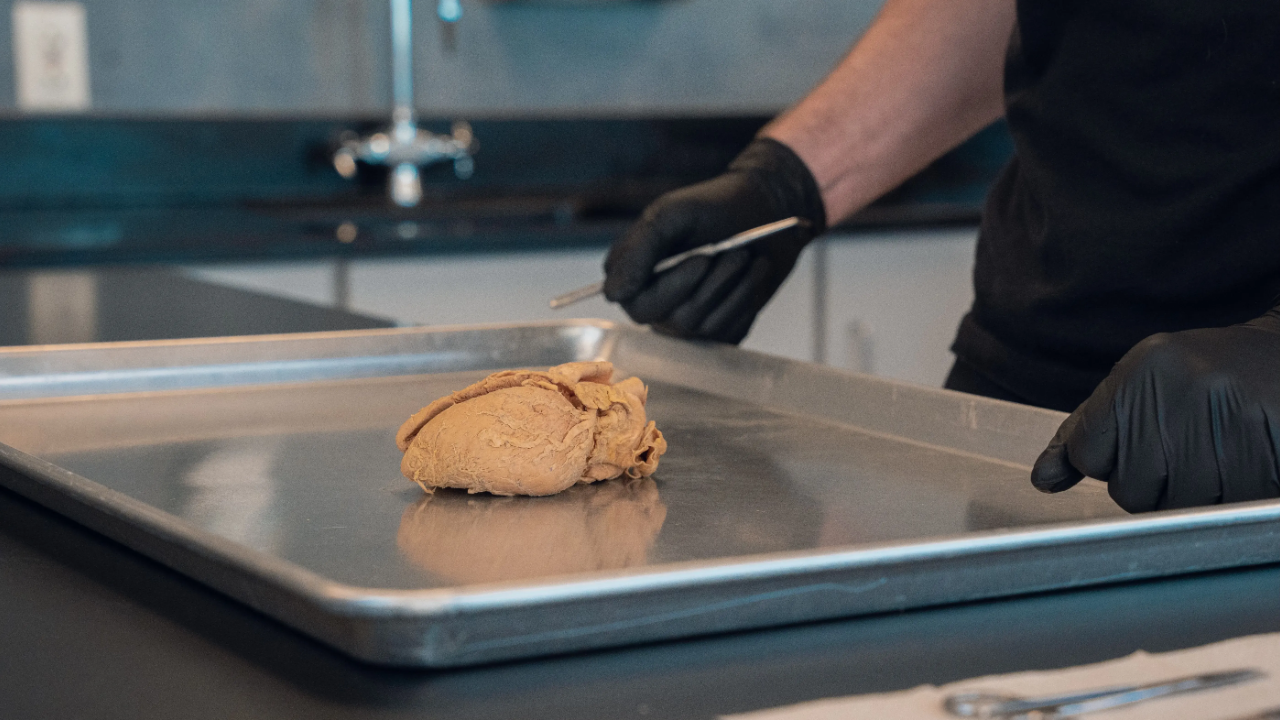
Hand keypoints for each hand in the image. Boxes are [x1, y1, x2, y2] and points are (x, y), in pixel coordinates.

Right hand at [603, 138, 825, 343]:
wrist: (762, 212)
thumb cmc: (712, 209)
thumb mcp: (670, 215)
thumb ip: (638, 250)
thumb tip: (614, 294)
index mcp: (635, 276)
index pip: (638, 306)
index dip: (673, 287)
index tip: (702, 259)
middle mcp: (657, 305)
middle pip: (677, 320)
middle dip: (712, 285)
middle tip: (736, 253)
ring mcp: (687, 322)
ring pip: (707, 326)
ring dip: (734, 287)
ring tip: (746, 257)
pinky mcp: (718, 331)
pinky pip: (730, 333)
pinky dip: (747, 301)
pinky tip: (753, 275)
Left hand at [1031, 309, 1279, 511]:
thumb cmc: (1214, 377)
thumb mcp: (1144, 386)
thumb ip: (1090, 433)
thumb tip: (1043, 481)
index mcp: (1144, 369)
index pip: (1089, 454)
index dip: (1112, 463)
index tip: (1144, 444)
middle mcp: (1182, 386)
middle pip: (1131, 491)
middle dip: (1157, 486)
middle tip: (1191, 452)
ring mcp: (1230, 415)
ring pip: (1181, 506)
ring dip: (1201, 497)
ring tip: (1223, 456)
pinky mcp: (1272, 446)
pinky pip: (1232, 507)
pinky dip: (1237, 499)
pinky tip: (1249, 465)